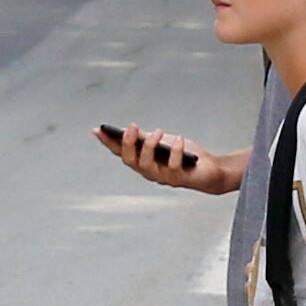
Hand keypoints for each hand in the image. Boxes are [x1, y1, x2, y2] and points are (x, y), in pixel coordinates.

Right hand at [97, 123, 240, 194]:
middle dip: (129, 143)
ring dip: (150, 146)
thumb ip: (146, 139)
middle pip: (130, 161)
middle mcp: (149, 172)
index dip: (108, 142)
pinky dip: (175, 150)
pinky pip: (173, 166)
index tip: (97, 129)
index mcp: (142, 162)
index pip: (120, 153)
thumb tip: (129, 130)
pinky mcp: (179, 179)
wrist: (209, 170)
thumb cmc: (184, 156)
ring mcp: (162, 178)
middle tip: (133, 126)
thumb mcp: (162, 143)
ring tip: (158, 131)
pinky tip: (179, 138)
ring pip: (146, 166)